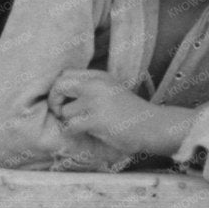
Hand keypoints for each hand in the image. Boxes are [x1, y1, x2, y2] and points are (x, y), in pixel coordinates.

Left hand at [48, 69, 171, 155]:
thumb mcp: (111, 91)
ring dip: (69, 122)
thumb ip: (90, 89)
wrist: (154, 125)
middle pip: (59, 85)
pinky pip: (71, 125)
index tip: (63, 101)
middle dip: (54, 100)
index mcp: (99, 76)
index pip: (66, 74)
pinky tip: (87, 133)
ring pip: (65, 111)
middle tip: (60, 113)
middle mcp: (96, 84)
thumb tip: (61, 95)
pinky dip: (74, 132)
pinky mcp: (96, 119)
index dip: (59, 88)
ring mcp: (96, 101)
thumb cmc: (131, 113)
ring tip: (84, 126)